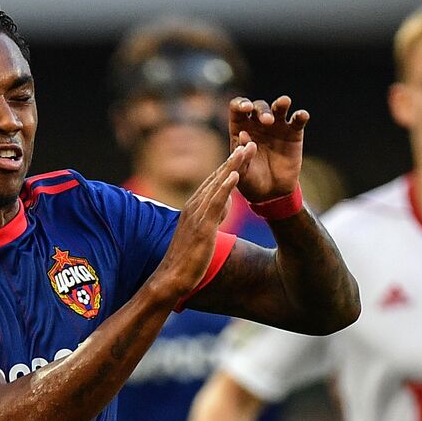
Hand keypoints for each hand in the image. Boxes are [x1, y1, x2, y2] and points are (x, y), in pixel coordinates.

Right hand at [153, 143, 254, 300]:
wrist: (172, 279)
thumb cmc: (187, 260)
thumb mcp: (203, 232)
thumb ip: (212, 215)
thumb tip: (222, 206)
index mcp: (195, 207)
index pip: (215, 181)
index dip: (230, 165)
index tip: (244, 151)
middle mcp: (194, 206)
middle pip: (217, 177)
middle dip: (234, 159)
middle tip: (249, 141)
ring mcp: (197, 215)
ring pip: (217, 185)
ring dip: (233, 166)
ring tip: (246, 149)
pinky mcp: (202, 227)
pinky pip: (215, 203)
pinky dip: (225, 187)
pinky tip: (235, 175)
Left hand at [230, 96, 307, 202]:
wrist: (272, 193)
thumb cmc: (251, 181)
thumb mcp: (241, 171)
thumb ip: (241, 155)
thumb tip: (244, 135)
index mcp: (241, 128)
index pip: (237, 109)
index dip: (241, 104)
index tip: (246, 109)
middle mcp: (258, 124)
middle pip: (259, 107)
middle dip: (263, 111)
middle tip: (267, 121)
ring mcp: (277, 126)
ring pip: (278, 107)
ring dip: (281, 104)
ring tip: (284, 102)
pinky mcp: (294, 133)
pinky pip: (298, 120)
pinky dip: (300, 116)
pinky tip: (302, 115)